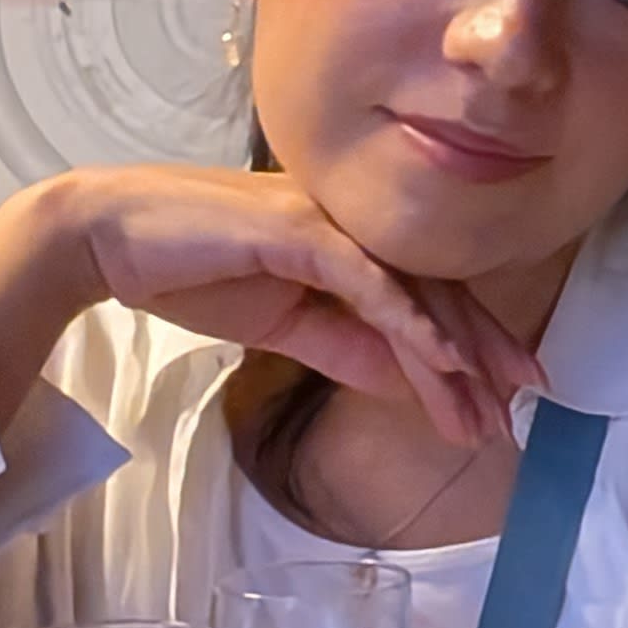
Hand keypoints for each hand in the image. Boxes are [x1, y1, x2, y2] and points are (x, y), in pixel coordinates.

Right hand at [0, 167, 541, 451]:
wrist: (108, 240)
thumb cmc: (189, 270)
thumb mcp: (284, 325)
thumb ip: (344, 348)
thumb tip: (403, 382)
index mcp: (352, 242)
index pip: (426, 295)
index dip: (471, 344)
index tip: (502, 394)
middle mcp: (355, 225)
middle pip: (439, 292)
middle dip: (483, 354)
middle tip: (519, 405)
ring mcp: (332, 222)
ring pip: (413, 293)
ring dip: (454, 353)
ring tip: (484, 405)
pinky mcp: (302, 231)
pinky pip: (369, 282)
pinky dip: (408, 320)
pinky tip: (440, 359)